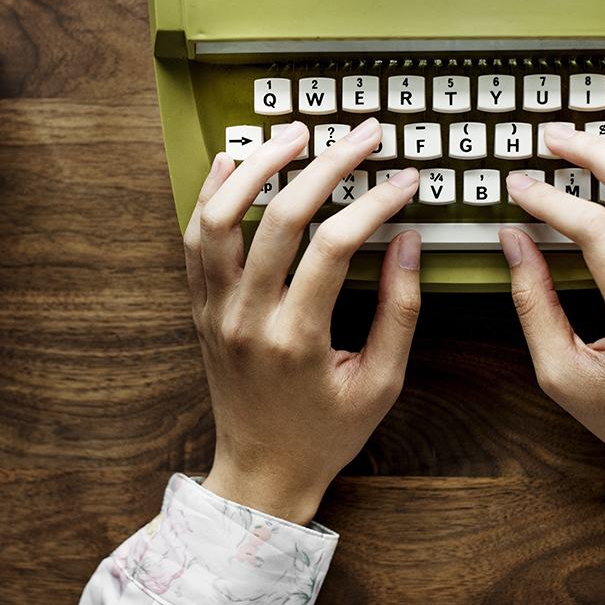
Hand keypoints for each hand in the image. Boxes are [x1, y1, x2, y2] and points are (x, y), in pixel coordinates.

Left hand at [185, 118, 421, 524]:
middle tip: (362, 134)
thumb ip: (399, 310)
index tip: (404, 178)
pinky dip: (211, 195)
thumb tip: (410, 241)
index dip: (375, 202)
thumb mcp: (381, 383)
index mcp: (297, 339)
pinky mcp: (200, 308)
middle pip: (280, 217)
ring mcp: (215, 310)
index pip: (335, 245)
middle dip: (327, 165)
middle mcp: (247, 318)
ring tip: (294, 133)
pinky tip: (234, 162)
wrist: (262, 471)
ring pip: (221, 217)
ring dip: (257, 166)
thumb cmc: (325, 433)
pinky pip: (194, 240)